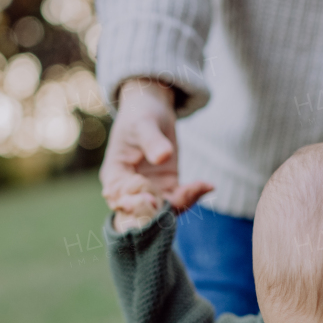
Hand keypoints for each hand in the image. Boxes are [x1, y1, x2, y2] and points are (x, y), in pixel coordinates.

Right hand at [101, 77, 212, 231]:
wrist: (153, 110)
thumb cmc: (141, 114)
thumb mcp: (144, 124)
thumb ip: (152, 141)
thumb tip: (163, 157)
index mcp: (115, 176)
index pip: (122, 199)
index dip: (135, 204)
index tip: (151, 200)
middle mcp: (130, 190)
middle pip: (143, 212)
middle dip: (161, 212)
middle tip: (183, 197)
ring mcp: (150, 191)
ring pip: (164, 211)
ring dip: (182, 203)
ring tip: (200, 187)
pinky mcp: (167, 188)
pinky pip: (179, 200)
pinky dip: (193, 195)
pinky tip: (207, 185)